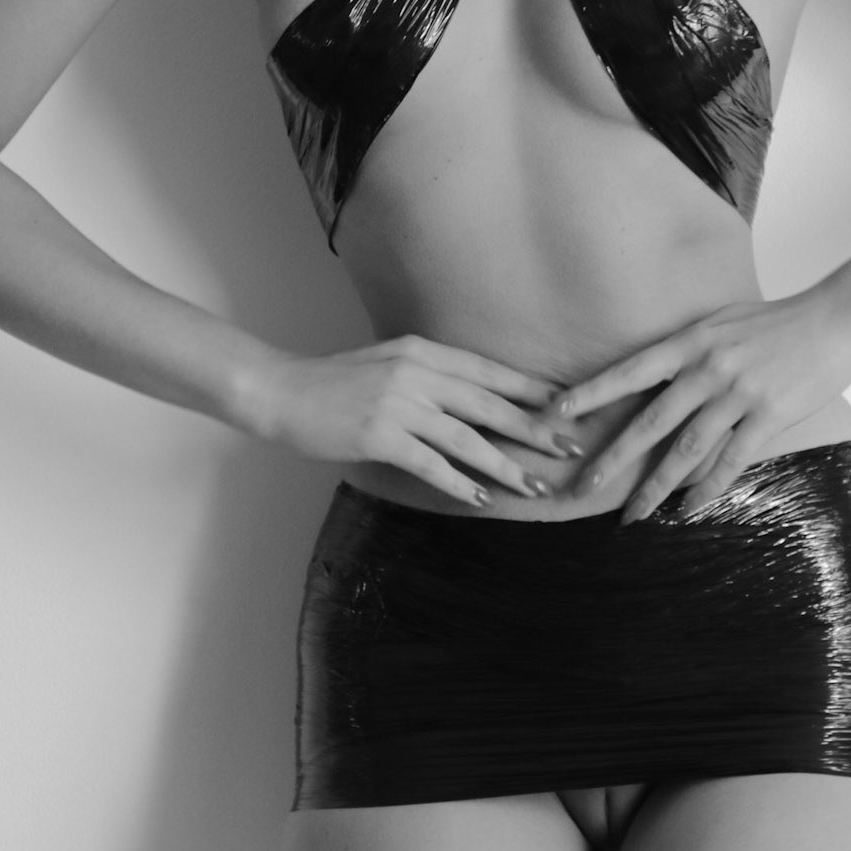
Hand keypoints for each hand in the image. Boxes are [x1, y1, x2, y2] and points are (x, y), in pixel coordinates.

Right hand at [251, 335, 580, 509]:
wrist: (281, 392)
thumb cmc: (334, 381)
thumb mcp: (388, 362)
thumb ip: (428, 374)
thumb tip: (472, 396)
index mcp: (423, 351)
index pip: (489, 372)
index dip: (531, 389)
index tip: (567, 405)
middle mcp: (417, 373)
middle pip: (490, 405)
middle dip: (535, 429)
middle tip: (569, 449)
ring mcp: (399, 405)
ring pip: (468, 439)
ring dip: (506, 466)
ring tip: (535, 487)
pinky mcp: (380, 436)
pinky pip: (430, 464)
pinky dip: (458, 483)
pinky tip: (480, 499)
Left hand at [551, 286, 850, 522]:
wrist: (837, 318)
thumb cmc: (777, 321)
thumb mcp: (721, 322)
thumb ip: (687, 349)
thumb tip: (652, 372)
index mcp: (690, 342)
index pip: (629, 371)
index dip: (591, 393)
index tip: (555, 412)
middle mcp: (707, 368)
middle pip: (649, 421)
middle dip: (612, 460)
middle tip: (581, 489)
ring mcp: (738, 393)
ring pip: (685, 450)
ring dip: (656, 488)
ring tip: (634, 516)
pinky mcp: (768, 415)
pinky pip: (730, 461)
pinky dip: (707, 489)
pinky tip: (689, 509)